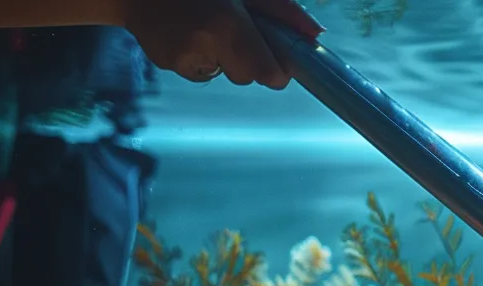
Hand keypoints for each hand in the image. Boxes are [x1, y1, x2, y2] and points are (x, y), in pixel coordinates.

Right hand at [121, 0, 323, 89]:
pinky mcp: (168, 64)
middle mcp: (203, 46)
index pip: (268, 74)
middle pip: (247, 77)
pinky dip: (203, 57)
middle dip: (250, 60)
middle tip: (237, 31)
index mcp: (226, 24)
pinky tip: (191, 33)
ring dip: (225, 57)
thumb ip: (281, 10)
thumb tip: (314, 34)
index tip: (280, 64)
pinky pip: (201, 70)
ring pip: (224, 74)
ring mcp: (181, 59)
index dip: (277, 71)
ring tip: (209, 26)